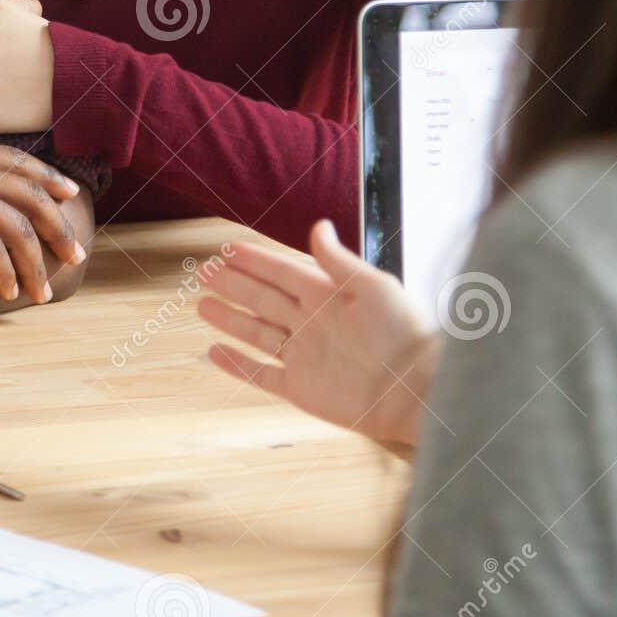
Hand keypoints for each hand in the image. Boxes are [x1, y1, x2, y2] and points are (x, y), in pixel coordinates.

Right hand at [0, 144, 85, 303]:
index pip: (19, 162)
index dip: (49, 177)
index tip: (69, 193)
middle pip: (32, 197)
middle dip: (59, 229)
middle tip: (74, 255)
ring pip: (19, 230)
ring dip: (36, 265)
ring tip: (42, 292)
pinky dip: (6, 274)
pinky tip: (7, 291)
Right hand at [198, 220, 439, 446]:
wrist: (415, 390)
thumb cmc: (403, 333)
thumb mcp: (373, 286)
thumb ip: (338, 261)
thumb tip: (318, 226)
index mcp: (326, 296)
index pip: (281, 272)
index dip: (254, 260)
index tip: (227, 248)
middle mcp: (311, 323)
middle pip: (262, 299)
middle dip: (232, 285)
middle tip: (203, 271)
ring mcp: (303, 356)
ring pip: (256, 333)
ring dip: (229, 319)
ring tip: (201, 306)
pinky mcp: (301, 388)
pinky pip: (261, 375)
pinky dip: (237, 365)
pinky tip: (214, 352)